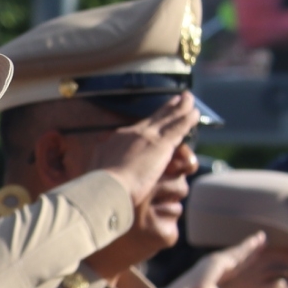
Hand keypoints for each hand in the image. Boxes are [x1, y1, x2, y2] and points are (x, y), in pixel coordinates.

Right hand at [89, 92, 200, 206]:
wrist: (105, 188)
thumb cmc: (98, 188)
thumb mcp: (95, 174)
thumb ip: (99, 170)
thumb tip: (92, 173)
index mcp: (115, 142)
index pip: (137, 129)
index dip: (149, 122)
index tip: (155, 118)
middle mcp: (131, 134)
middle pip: (154, 118)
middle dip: (166, 108)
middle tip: (179, 99)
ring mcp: (147, 137)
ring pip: (168, 118)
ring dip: (181, 109)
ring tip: (190, 100)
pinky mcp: (161, 144)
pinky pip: (178, 127)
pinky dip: (187, 119)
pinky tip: (195, 113)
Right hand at [165, 229, 265, 287]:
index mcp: (213, 276)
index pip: (234, 267)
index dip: (246, 260)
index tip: (257, 254)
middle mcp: (213, 267)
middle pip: (236, 257)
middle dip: (249, 249)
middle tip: (262, 239)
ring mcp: (214, 263)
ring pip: (237, 252)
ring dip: (250, 244)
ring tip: (262, 237)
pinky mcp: (217, 261)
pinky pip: (236, 253)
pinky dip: (247, 246)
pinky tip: (256, 242)